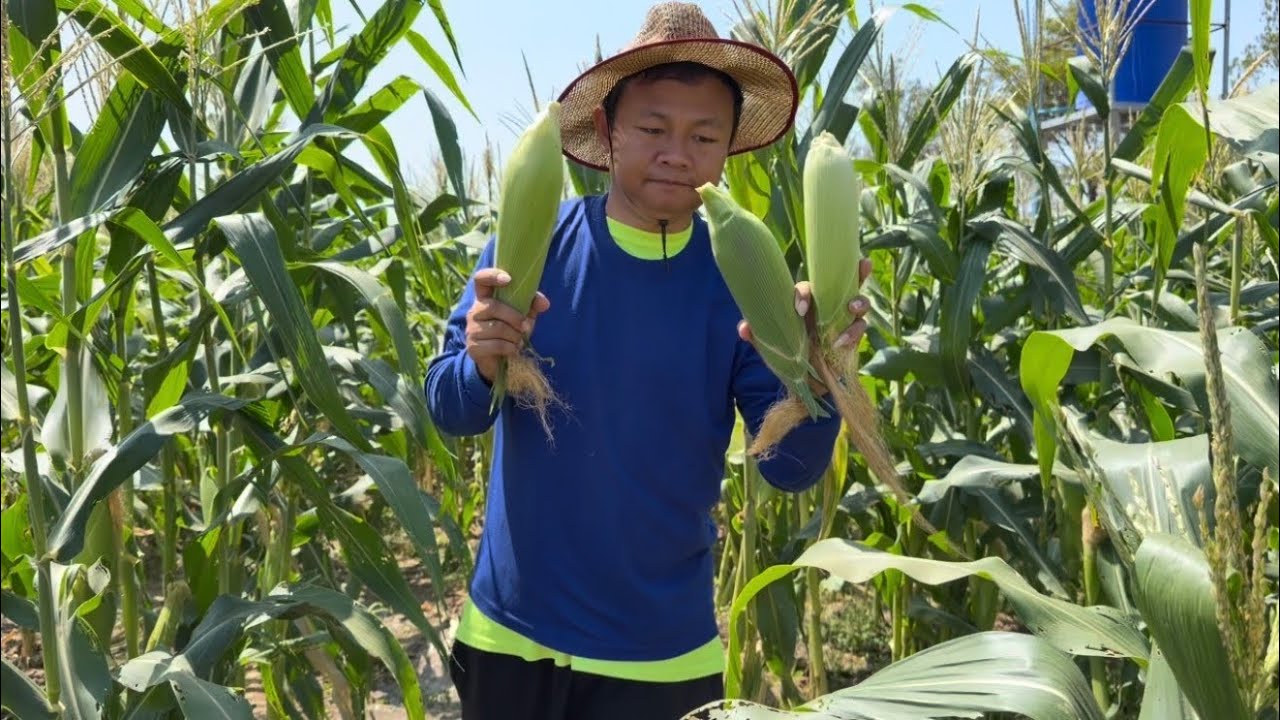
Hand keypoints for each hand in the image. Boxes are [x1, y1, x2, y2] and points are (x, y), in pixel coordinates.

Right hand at [465, 268, 550, 382]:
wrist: (499, 360)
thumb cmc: (511, 332)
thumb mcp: (524, 315)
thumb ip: (533, 305)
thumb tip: (544, 303)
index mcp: (485, 298)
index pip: (480, 279)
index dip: (492, 275)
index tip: (508, 279)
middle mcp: (474, 311)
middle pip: (493, 307)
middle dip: (515, 317)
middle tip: (526, 326)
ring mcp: (472, 329)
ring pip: (497, 328)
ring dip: (515, 335)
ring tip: (519, 340)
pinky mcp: (473, 347)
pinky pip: (496, 345)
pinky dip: (510, 347)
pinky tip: (513, 349)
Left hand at [738, 257, 872, 394]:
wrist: (803, 381)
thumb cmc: (787, 353)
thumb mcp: (770, 344)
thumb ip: (758, 334)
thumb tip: (744, 328)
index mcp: (806, 303)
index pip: (808, 288)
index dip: (805, 293)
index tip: (799, 310)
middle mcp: (826, 306)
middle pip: (844, 282)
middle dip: (855, 272)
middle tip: (861, 266)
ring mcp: (842, 319)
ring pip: (859, 302)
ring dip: (859, 301)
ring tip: (852, 308)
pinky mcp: (852, 335)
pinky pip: (860, 328)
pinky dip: (853, 332)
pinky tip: (841, 342)